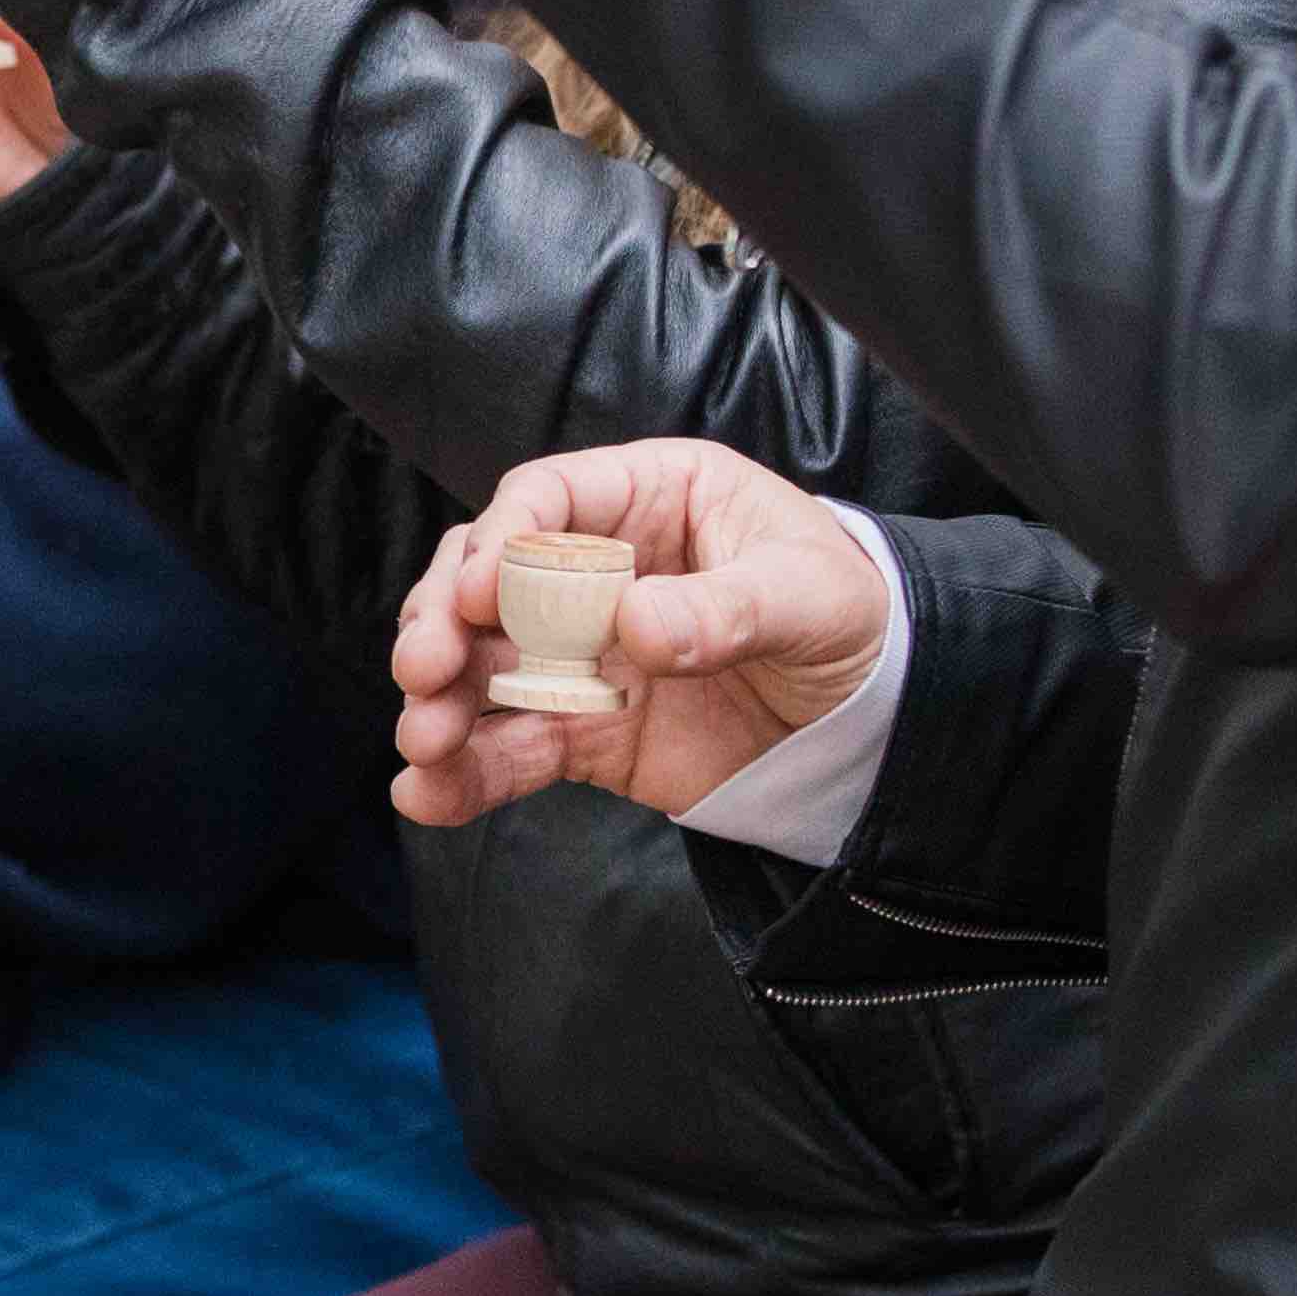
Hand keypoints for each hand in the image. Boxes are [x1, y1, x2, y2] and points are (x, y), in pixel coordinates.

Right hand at [385, 437, 891, 832]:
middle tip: (424, 669)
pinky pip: (512, 750)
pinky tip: (427, 797)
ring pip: (481, 668)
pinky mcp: (584, 730)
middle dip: (442, 622)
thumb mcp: (809, 596)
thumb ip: (727, 608)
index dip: (503, 540)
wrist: (872, 720)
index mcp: (648, 498)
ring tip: (424, 743)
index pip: (550, 499)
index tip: (478, 591)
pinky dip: (466, 776)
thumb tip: (636, 626)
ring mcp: (581, 654)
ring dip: (440, 703)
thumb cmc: (849, 616)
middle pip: (486, 580)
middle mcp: (595, 570)